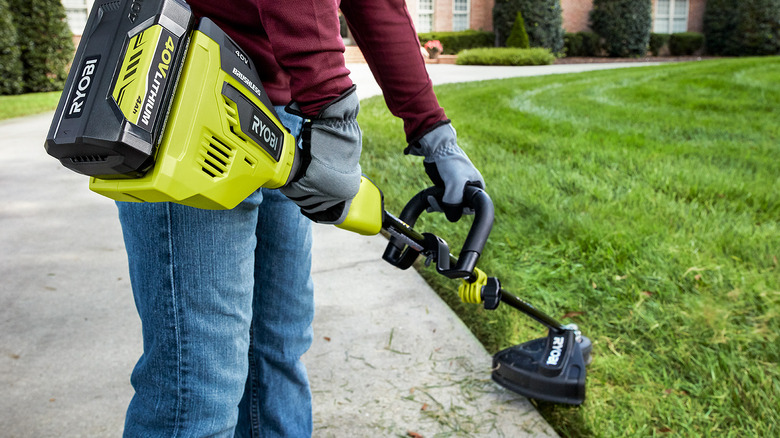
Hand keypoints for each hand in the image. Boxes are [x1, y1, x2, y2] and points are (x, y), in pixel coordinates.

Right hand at [281, 86, 361, 223]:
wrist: (338, 130)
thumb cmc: (340, 143)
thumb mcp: (342, 165)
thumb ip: (334, 179)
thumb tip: (323, 188)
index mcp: (348, 191)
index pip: (327, 209)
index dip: (313, 205)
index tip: (305, 204)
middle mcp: (339, 194)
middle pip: (313, 205)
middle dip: (301, 199)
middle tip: (293, 191)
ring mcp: (327, 190)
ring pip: (303, 200)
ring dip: (294, 194)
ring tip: (289, 187)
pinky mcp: (314, 183)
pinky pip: (295, 190)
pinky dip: (288, 188)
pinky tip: (285, 184)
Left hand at [406, 122, 484, 221]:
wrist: (437, 148)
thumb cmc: (450, 162)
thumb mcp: (456, 183)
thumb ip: (455, 201)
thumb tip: (451, 215)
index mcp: (477, 187)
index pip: (472, 207)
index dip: (460, 210)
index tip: (450, 208)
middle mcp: (468, 188)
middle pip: (459, 207)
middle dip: (446, 207)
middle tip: (436, 201)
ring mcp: (456, 187)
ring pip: (449, 204)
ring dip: (439, 205)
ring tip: (430, 199)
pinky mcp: (446, 186)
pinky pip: (442, 199)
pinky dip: (436, 202)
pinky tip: (430, 203)